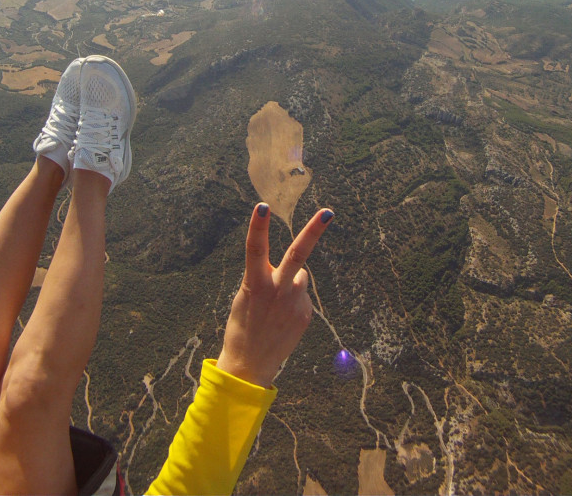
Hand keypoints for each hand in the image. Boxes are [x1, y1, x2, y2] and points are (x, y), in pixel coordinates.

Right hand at [216, 203, 333, 387]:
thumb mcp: (246, 297)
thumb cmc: (243, 326)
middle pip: (297, 254)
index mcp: (255, 283)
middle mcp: (276, 290)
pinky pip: (302, 297)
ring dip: (291, 283)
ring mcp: (293, 303)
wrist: (249, 365)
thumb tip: (297, 272)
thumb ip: (267, 279)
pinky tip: (282, 321)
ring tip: (275, 308)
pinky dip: (294, 303)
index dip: (258, 226)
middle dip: (313, 231)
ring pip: (300, 277)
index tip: (263, 206)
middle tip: (328, 212)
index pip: (255, 248)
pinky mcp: (305, 315)